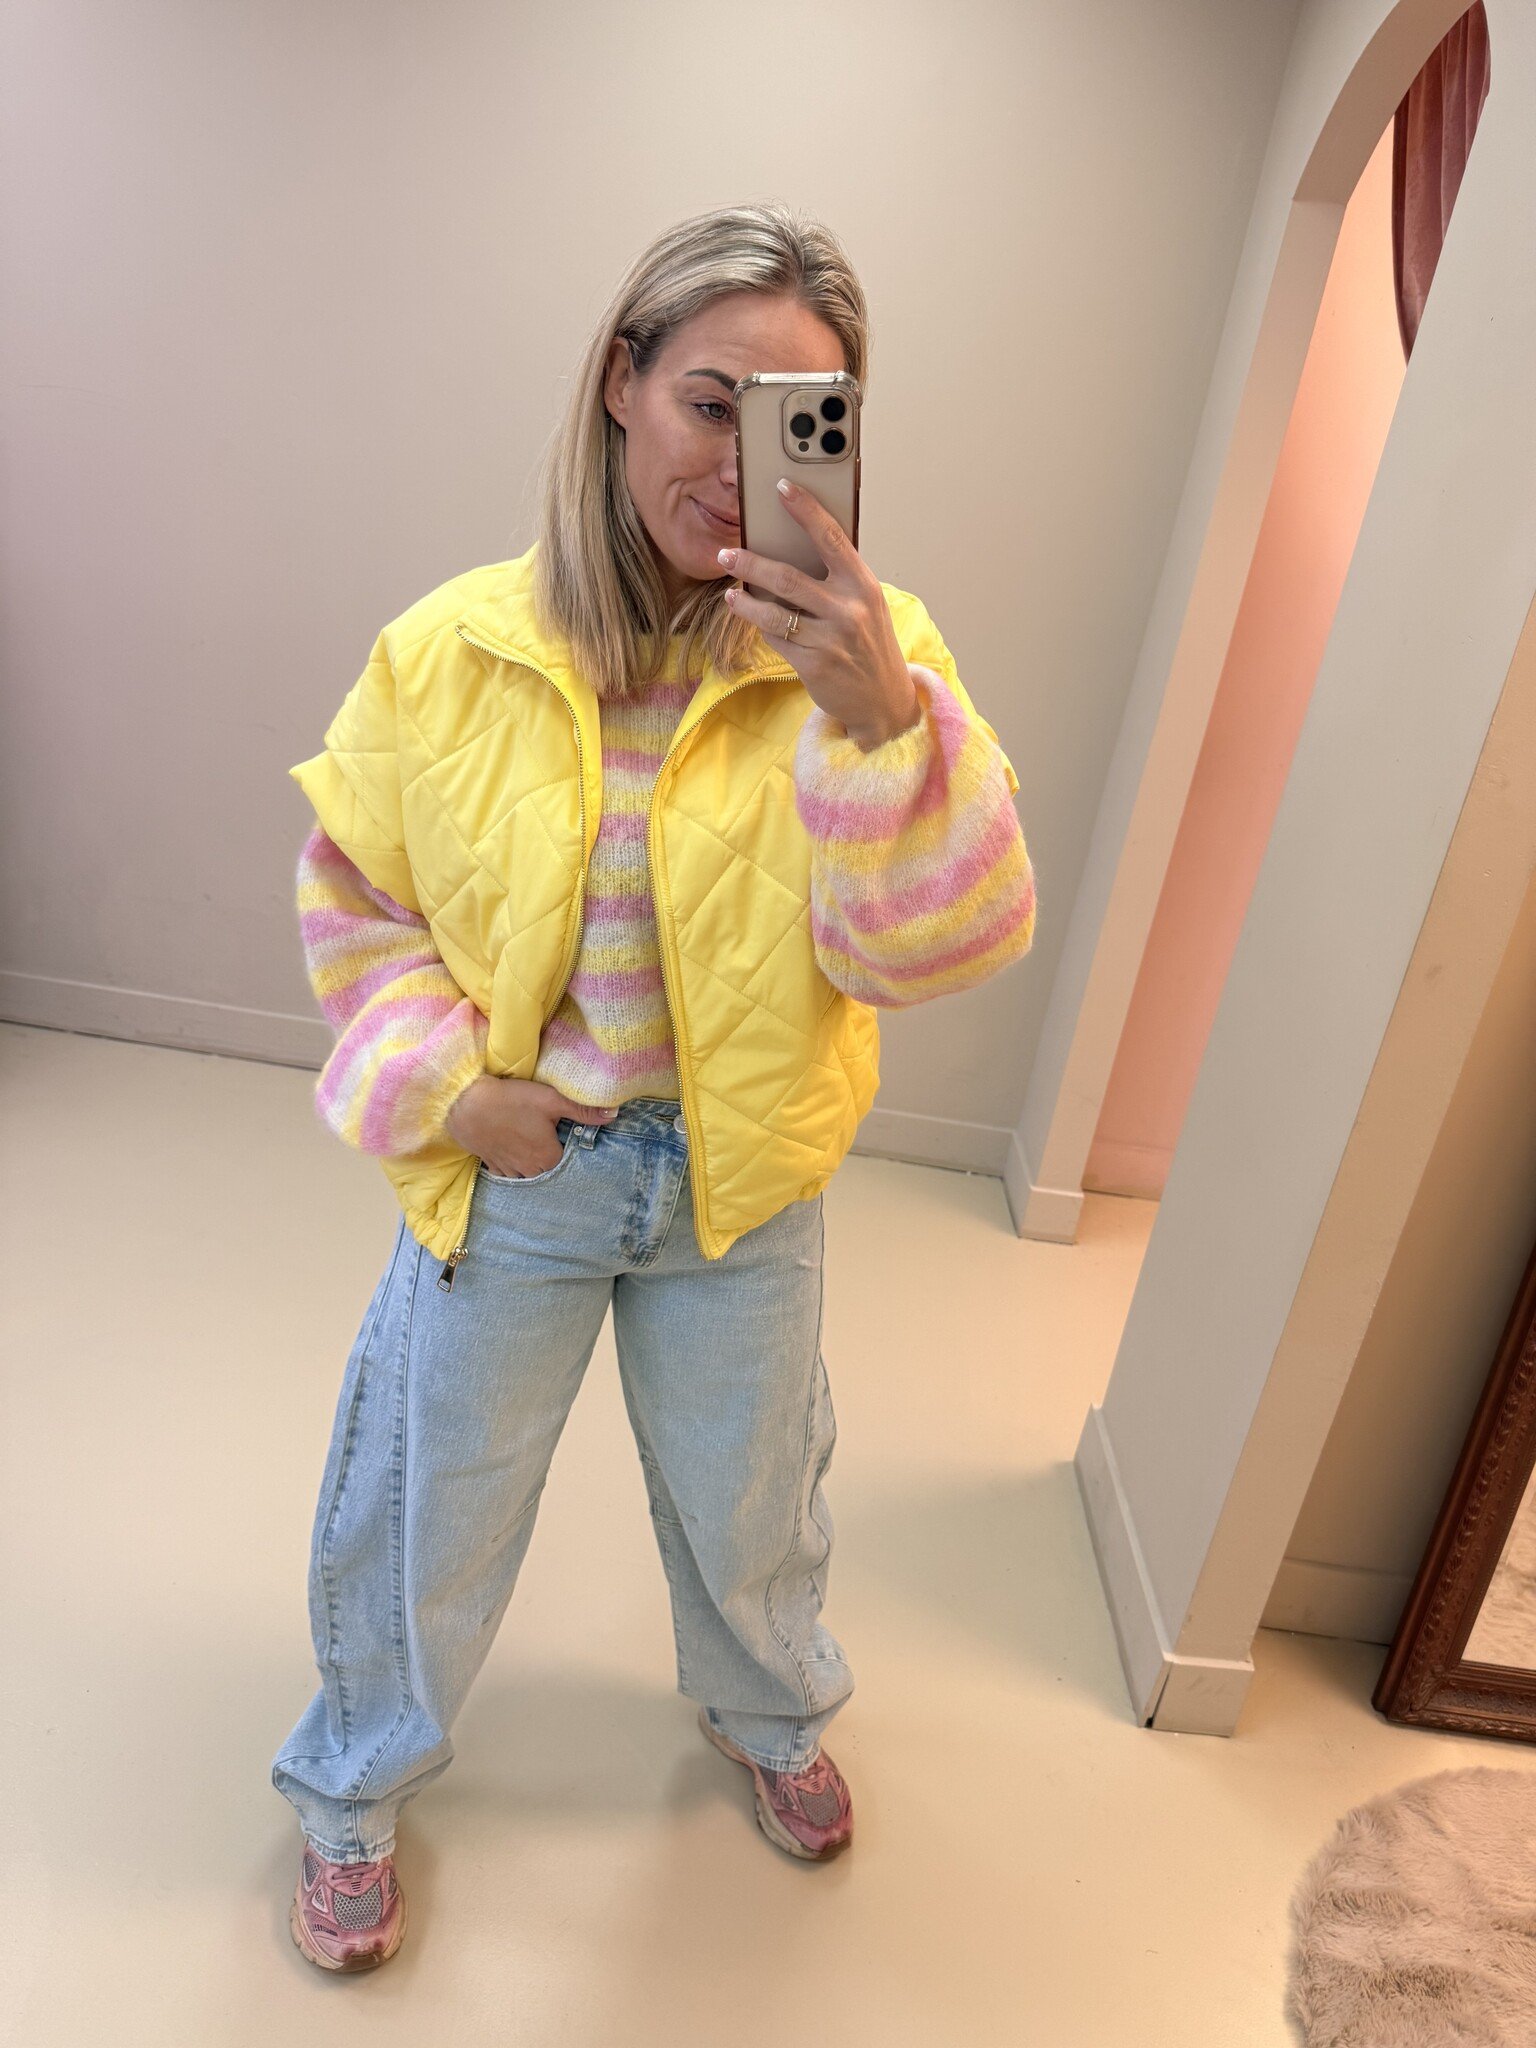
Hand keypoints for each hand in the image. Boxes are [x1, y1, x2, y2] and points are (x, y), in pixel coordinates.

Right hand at [444, 1076, 614, 1176]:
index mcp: (548, 1157)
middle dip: (551, 1158)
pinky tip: (512, 1153)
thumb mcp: (551, 1100)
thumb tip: (614, 1113)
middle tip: (549, 1140)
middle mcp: (529, 1169)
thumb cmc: (512, 1101)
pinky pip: (507, 1173)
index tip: (566, 1136)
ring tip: (532, 1146)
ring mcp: (508, 1169)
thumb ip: (583, 1110)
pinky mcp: (491, 1163)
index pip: (568, 1161)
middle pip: (548, 1170)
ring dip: (532, 1164)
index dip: (568, 1147)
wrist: (466, 1104)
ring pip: (527, 1174)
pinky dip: (512, 1166)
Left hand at [718, 480, 921, 750]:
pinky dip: (763, 628)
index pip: (831, 537)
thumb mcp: (866, 605)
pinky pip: (777, 638)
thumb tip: (790, 550)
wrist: (884, 701)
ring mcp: (831, 638)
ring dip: (746, 601)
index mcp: (864, 584)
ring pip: (775, 612)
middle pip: (788, 577)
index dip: (805, 509)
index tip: (782, 487)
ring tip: (730, 592)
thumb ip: (838, 579)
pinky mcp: (814, 664)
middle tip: (726, 554)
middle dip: (751, 563)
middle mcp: (849, 609)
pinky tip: (755, 620)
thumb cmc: (870, 646)